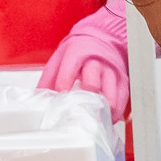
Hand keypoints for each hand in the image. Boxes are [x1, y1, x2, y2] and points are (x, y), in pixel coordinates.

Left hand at [36, 0, 130, 120]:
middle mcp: (96, 62)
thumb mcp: (59, 58)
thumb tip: (38, 99)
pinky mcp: (122, 80)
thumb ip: (48, 79)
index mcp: (77, 54)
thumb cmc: (79, 51)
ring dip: (101, 112)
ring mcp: (111, 72)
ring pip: (110, 95)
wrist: (102, 38)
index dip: (63, 89)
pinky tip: (106, 119)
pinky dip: (114, 114)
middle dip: (84, 103)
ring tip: (92, 121)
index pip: (68, 73)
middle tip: (77, 117)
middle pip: (92, 85)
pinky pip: (122, 100)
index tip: (59, 102)